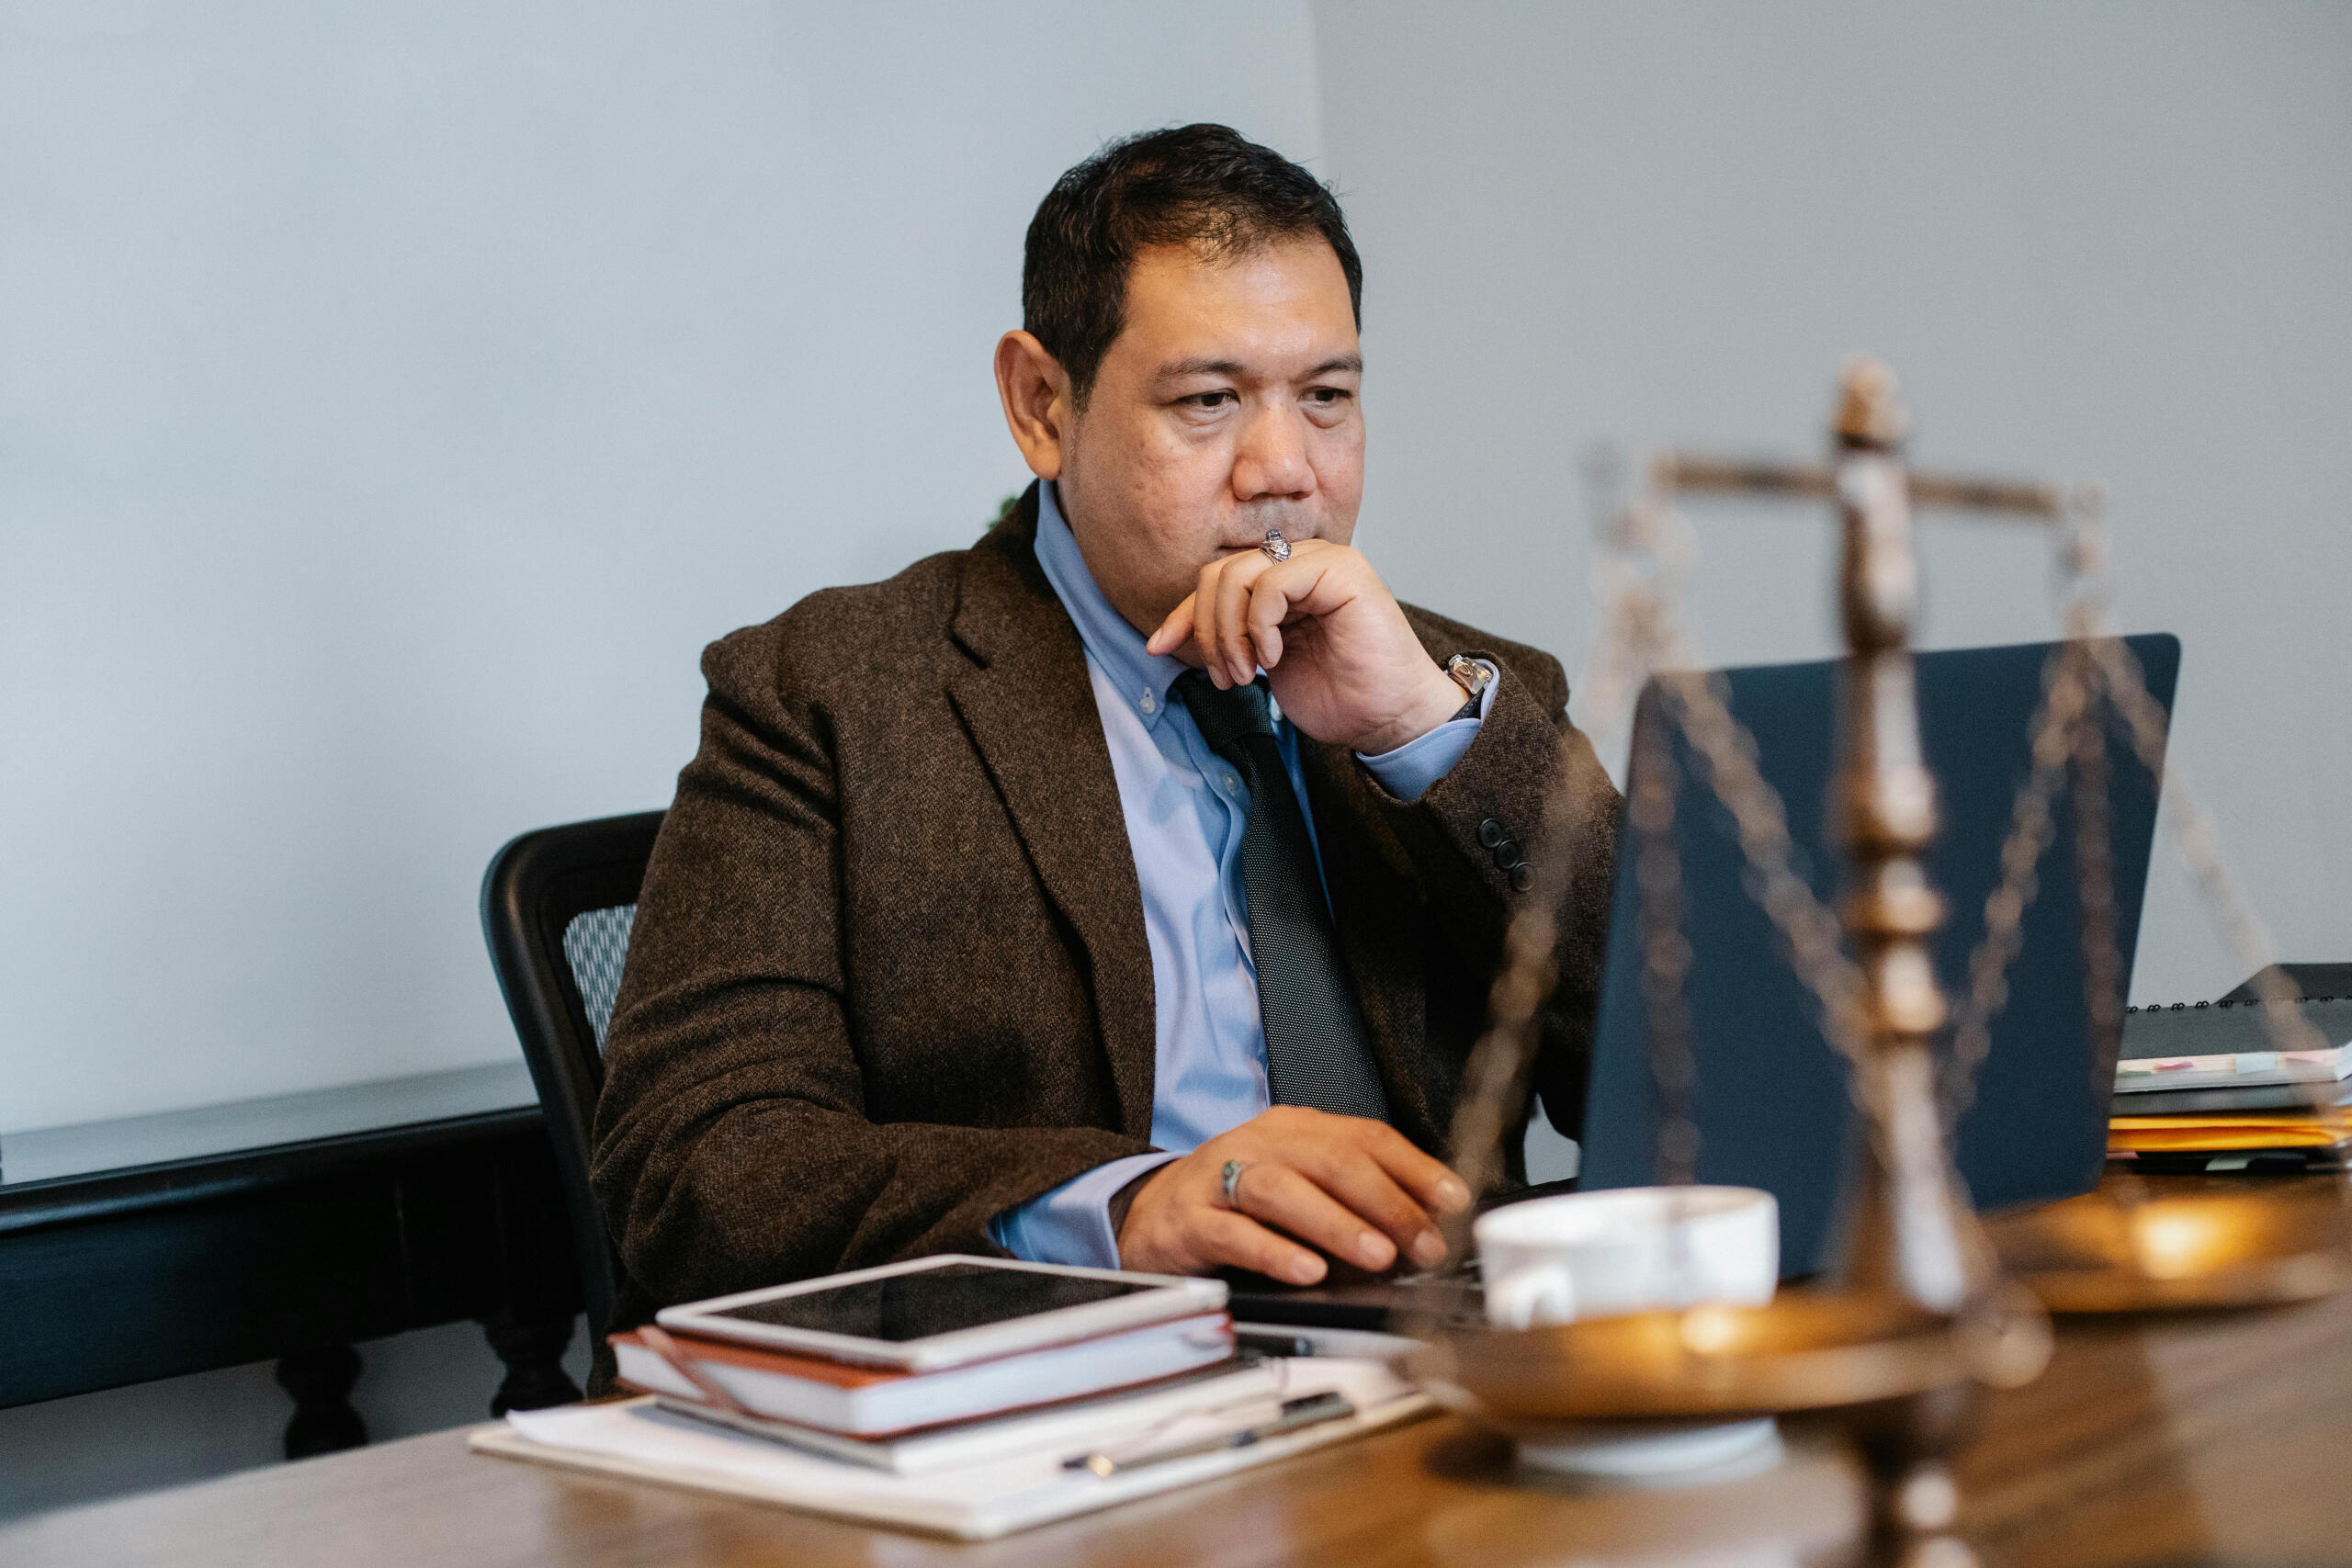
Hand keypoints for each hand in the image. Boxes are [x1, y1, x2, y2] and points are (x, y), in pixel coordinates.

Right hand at [1116, 1106, 1471, 1283]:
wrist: (1149, 1215)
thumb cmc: (1235, 1202)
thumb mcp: (1297, 1184)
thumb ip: (1350, 1197)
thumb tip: (1423, 1226)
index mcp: (1294, 1129)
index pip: (1365, 1137)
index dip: (1414, 1168)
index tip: (1454, 1201)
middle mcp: (1260, 1144)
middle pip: (1330, 1161)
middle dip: (1386, 1203)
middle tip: (1423, 1243)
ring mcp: (1220, 1179)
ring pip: (1283, 1190)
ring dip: (1337, 1223)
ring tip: (1376, 1255)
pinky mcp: (1190, 1220)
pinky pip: (1235, 1232)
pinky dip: (1275, 1251)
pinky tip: (1307, 1272)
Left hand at [1144, 539, 1468, 754]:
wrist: (1389, 718)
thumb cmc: (1339, 696)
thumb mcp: (1263, 666)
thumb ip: (1228, 640)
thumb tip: (1166, 636)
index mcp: (1281, 582)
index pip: (1214, 582)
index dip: (1182, 615)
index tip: (1158, 649)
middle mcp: (1299, 563)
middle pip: (1219, 573)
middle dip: (1207, 630)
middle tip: (1227, 676)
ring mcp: (1321, 562)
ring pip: (1238, 573)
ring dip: (1229, 632)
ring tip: (1247, 673)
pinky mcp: (1340, 570)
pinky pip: (1271, 580)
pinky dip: (1259, 623)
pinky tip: (1273, 658)